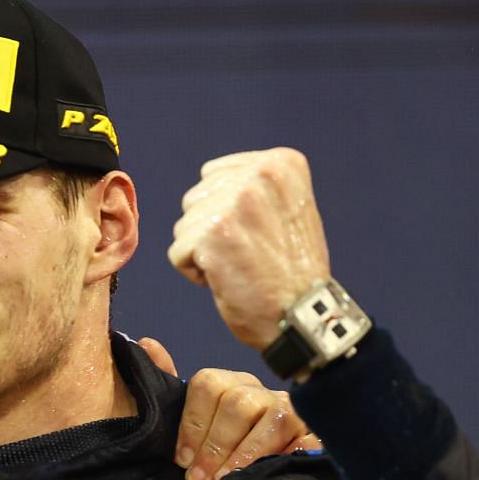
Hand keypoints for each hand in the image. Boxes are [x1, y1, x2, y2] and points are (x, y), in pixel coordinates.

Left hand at [137, 338, 320, 479]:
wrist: (267, 479)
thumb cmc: (221, 451)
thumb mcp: (193, 422)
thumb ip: (170, 386)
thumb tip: (145, 343)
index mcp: (230, 386)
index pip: (207, 384)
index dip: (192, 424)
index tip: (182, 459)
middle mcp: (261, 393)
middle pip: (238, 401)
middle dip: (216, 445)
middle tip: (201, 479)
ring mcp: (292, 411)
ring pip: (272, 419)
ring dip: (245, 455)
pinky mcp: (316, 434)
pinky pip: (306, 439)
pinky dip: (287, 456)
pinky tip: (269, 474)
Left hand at [165, 148, 331, 349]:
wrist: (300, 315)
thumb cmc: (291, 270)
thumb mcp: (288, 208)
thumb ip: (253, 186)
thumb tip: (208, 179)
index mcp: (281, 164)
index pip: (213, 176)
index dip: (225, 211)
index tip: (260, 233)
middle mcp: (259, 175)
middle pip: (196, 198)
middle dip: (211, 230)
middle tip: (250, 253)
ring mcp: (235, 203)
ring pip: (185, 225)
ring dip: (203, 251)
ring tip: (241, 265)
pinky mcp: (213, 234)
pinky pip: (177, 252)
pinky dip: (195, 272)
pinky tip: (227, 279)